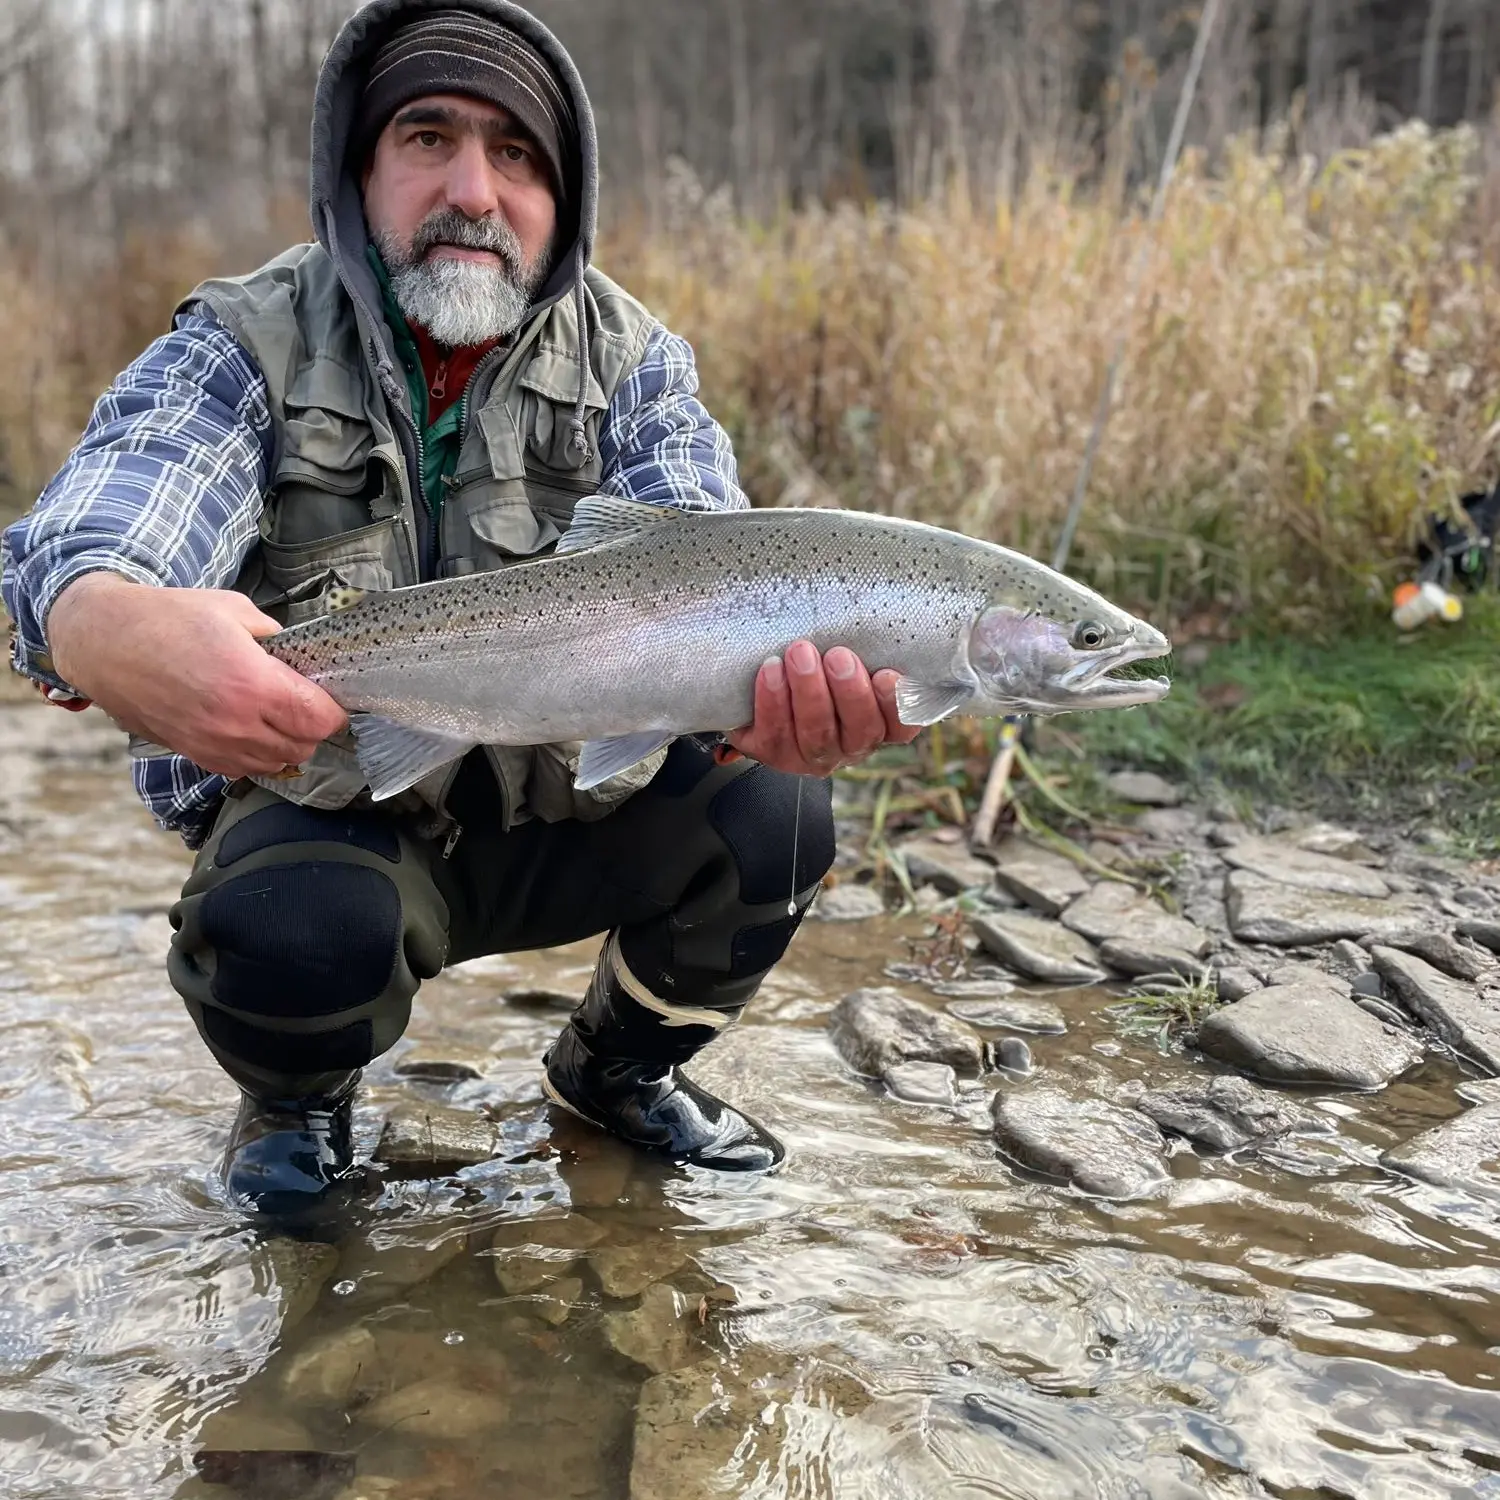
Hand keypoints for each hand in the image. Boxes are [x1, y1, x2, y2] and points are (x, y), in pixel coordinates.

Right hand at [46, 574, 347, 777]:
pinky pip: (243, 769)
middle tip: (305, 703)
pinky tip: (250, 730)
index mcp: (253, 684)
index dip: (334, 710)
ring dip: (287, 744)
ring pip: (276, 763)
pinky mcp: (194, 753)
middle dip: (313, 727)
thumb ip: (273, 635)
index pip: (319, 719)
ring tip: (278, 717)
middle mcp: (236, 723)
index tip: (330, 697)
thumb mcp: (232, 609)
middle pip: (304, 746)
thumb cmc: (165, 619)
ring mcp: (213, 744)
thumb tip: (295, 653)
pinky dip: (257, 756)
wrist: (104, 642)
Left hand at [727, 640, 921, 776]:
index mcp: (879, 722)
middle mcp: (851, 744)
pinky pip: (775, 735)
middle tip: (838, 656)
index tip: (886, 673)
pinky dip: (773, 702)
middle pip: (861, 730)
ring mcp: (812, 753)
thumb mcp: (848, 649)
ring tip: (800, 653)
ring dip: (810, 692)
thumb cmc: (819, 658)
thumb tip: (887, 602)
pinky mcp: (774, 752)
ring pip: (818, 733)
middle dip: (850, 692)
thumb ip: (866, 642)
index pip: (902, 725)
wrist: (762, 679)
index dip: (897, 705)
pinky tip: (771, 670)